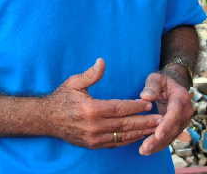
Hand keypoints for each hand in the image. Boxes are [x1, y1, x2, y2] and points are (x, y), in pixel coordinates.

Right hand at [44, 58, 161, 148]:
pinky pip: (115, 143)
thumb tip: (102, 61)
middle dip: (144, 121)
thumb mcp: (74, 82)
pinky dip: (128, 140)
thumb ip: (91, 74)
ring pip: (122, 136)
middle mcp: (93, 126)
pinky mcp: (93, 145)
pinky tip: (138, 136)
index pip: (119, 108)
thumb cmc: (61, 98)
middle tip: (160, 119)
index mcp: (90, 109)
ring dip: (140, 132)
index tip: (148, 103)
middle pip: (125, 124)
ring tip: (155, 129)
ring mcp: (93, 138)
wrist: (46, 119)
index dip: (135, 106)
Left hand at [138, 71, 192, 154]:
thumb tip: (146, 97)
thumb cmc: (162, 80)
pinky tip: (149, 149)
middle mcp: (185, 111)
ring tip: (144, 151)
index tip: (157, 134)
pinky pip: (170, 136)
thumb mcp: (156, 78)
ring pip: (172, 135)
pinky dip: (160, 144)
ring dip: (159, 145)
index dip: (166, 125)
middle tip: (145, 148)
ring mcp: (183, 120)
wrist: (173, 84)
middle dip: (159, 140)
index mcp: (181, 98)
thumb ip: (151, 86)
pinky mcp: (178, 126)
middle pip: (173, 128)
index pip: (174, 113)